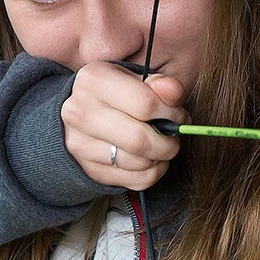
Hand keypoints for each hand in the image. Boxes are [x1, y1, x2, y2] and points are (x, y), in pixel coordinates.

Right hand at [61, 61, 186, 191]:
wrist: (81, 114)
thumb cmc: (115, 94)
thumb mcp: (135, 79)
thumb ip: (159, 84)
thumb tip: (174, 91)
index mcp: (94, 80)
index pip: (146, 104)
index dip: (172, 114)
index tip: (179, 117)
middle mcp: (80, 112)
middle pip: (139, 140)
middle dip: (168, 143)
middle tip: (174, 137)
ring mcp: (79, 144)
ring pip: (138, 163)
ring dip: (160, 158)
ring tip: (161, 146)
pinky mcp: (88, 169)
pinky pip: (135, 180)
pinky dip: (152, 173)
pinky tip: (150, 160)